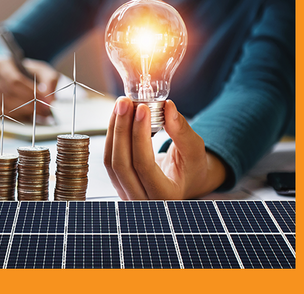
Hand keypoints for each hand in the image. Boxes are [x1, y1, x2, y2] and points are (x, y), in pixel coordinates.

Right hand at [0, 58, 58, 121]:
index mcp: (1, 64)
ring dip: (22, 112)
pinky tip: (24, 115)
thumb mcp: (41, 71)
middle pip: (8, 95)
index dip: (31, 93)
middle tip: (43, 110)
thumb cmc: (27, 73)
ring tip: (36, 113)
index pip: (14, 81)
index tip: (45, 101)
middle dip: (28, 105)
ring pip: (3, 106)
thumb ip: (49, 81)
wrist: (11, 75)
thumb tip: (49, 99)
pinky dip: (14, 116)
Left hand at [104, 97, 226, 199]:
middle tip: (125, 103)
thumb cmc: (192, 167)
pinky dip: (112, 135)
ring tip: (122, 105)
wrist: (185, 180)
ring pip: (110, 161)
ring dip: (113, 130)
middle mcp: (142, 200)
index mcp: (165, 196)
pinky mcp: (118, 183)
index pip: (144, 165)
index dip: (139, 135)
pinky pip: (109, 159)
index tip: (142, 109)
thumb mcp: (195, 150)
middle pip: (121, 164)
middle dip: (121, 129)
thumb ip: (182, 130)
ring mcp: (127, 194)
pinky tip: (118, 117)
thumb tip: (168, 107)